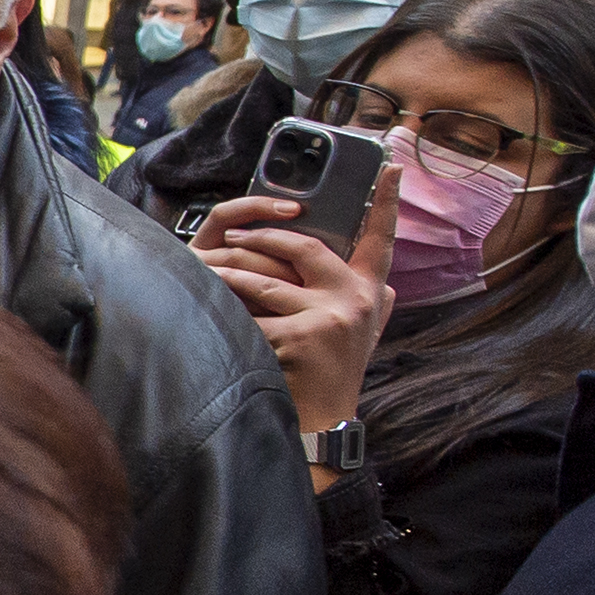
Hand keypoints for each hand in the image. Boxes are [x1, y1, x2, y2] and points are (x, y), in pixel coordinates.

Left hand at [197, 176, 398, 447]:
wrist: (323, 428)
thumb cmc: (333, 377)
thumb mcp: (363, 334)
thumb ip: (367, 302)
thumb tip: (379, 276)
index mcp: (370, 293)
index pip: (381, 240)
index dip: (386, 202)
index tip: (390, 166)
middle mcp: (355, 300)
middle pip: (304, 247)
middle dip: (262, 237)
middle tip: (234, 235)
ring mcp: (328, 319)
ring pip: (264, 279)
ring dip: (229, 274)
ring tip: (207, 270)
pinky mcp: (299, 338)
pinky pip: (248, 313)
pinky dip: (224, 312)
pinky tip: (205, 313)